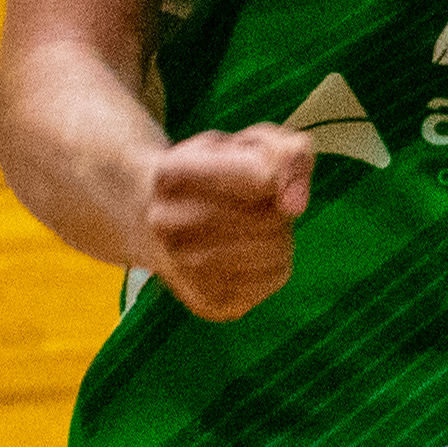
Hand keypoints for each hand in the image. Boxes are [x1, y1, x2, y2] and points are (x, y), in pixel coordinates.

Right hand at [141, 126, 314, 319]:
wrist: (151, 220)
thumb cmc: (208, 173)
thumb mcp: (244, 143)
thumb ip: (285, 152)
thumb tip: (296, 203)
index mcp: (172, 174)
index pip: (259, 176)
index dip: (278, 173)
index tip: (271, 173)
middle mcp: (167, 224)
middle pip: (270, 217)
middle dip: (276, 207)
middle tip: (255, 204)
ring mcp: (182, 268)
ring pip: (276, 251)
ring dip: (279, 236)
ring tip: (253, 228)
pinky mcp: (206, 303)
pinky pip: (274, 279)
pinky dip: (276, 263)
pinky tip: (250, 254)